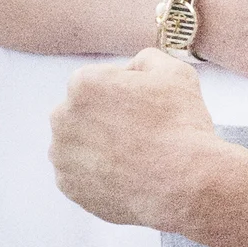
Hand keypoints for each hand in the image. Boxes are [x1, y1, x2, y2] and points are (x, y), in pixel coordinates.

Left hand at [48, 49, 226, 231]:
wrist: (186, 185)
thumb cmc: (182, 126)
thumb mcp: (174, 72)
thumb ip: (146, 60)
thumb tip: (132, 69)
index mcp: (83, 83)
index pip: (99, 82)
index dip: (125, 95)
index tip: (145, 110)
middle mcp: (62, 116)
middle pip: (84, 113)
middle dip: (106, 120)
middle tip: (140, 136)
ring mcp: (62, 155)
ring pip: (78, 145)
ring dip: (98, 148)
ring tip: (133, 159)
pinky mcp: (68, 186)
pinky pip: (79, 176)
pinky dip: (97, 176)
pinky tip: (125, 177)